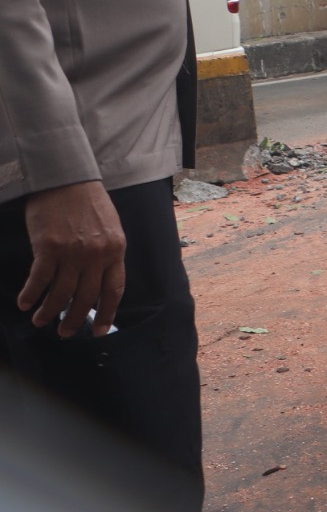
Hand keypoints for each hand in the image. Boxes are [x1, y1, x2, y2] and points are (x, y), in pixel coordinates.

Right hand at [18, 181, 125, 336]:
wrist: (66, 179)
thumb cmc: (88, 203)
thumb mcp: (109, 229)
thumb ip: (106, 254)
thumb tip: (96, 282)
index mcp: (115, 250)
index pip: (114, 290)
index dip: (107, 313)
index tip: (98, 331)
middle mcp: (97, 255)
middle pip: (86, 298)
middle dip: (75, 319)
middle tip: (64, 332)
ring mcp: (73, 252)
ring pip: (61, 293)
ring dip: (50, 311)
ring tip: (41, 321)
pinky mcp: (49, 247)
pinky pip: (39, 279)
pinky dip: (31, 294)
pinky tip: (25, 303)